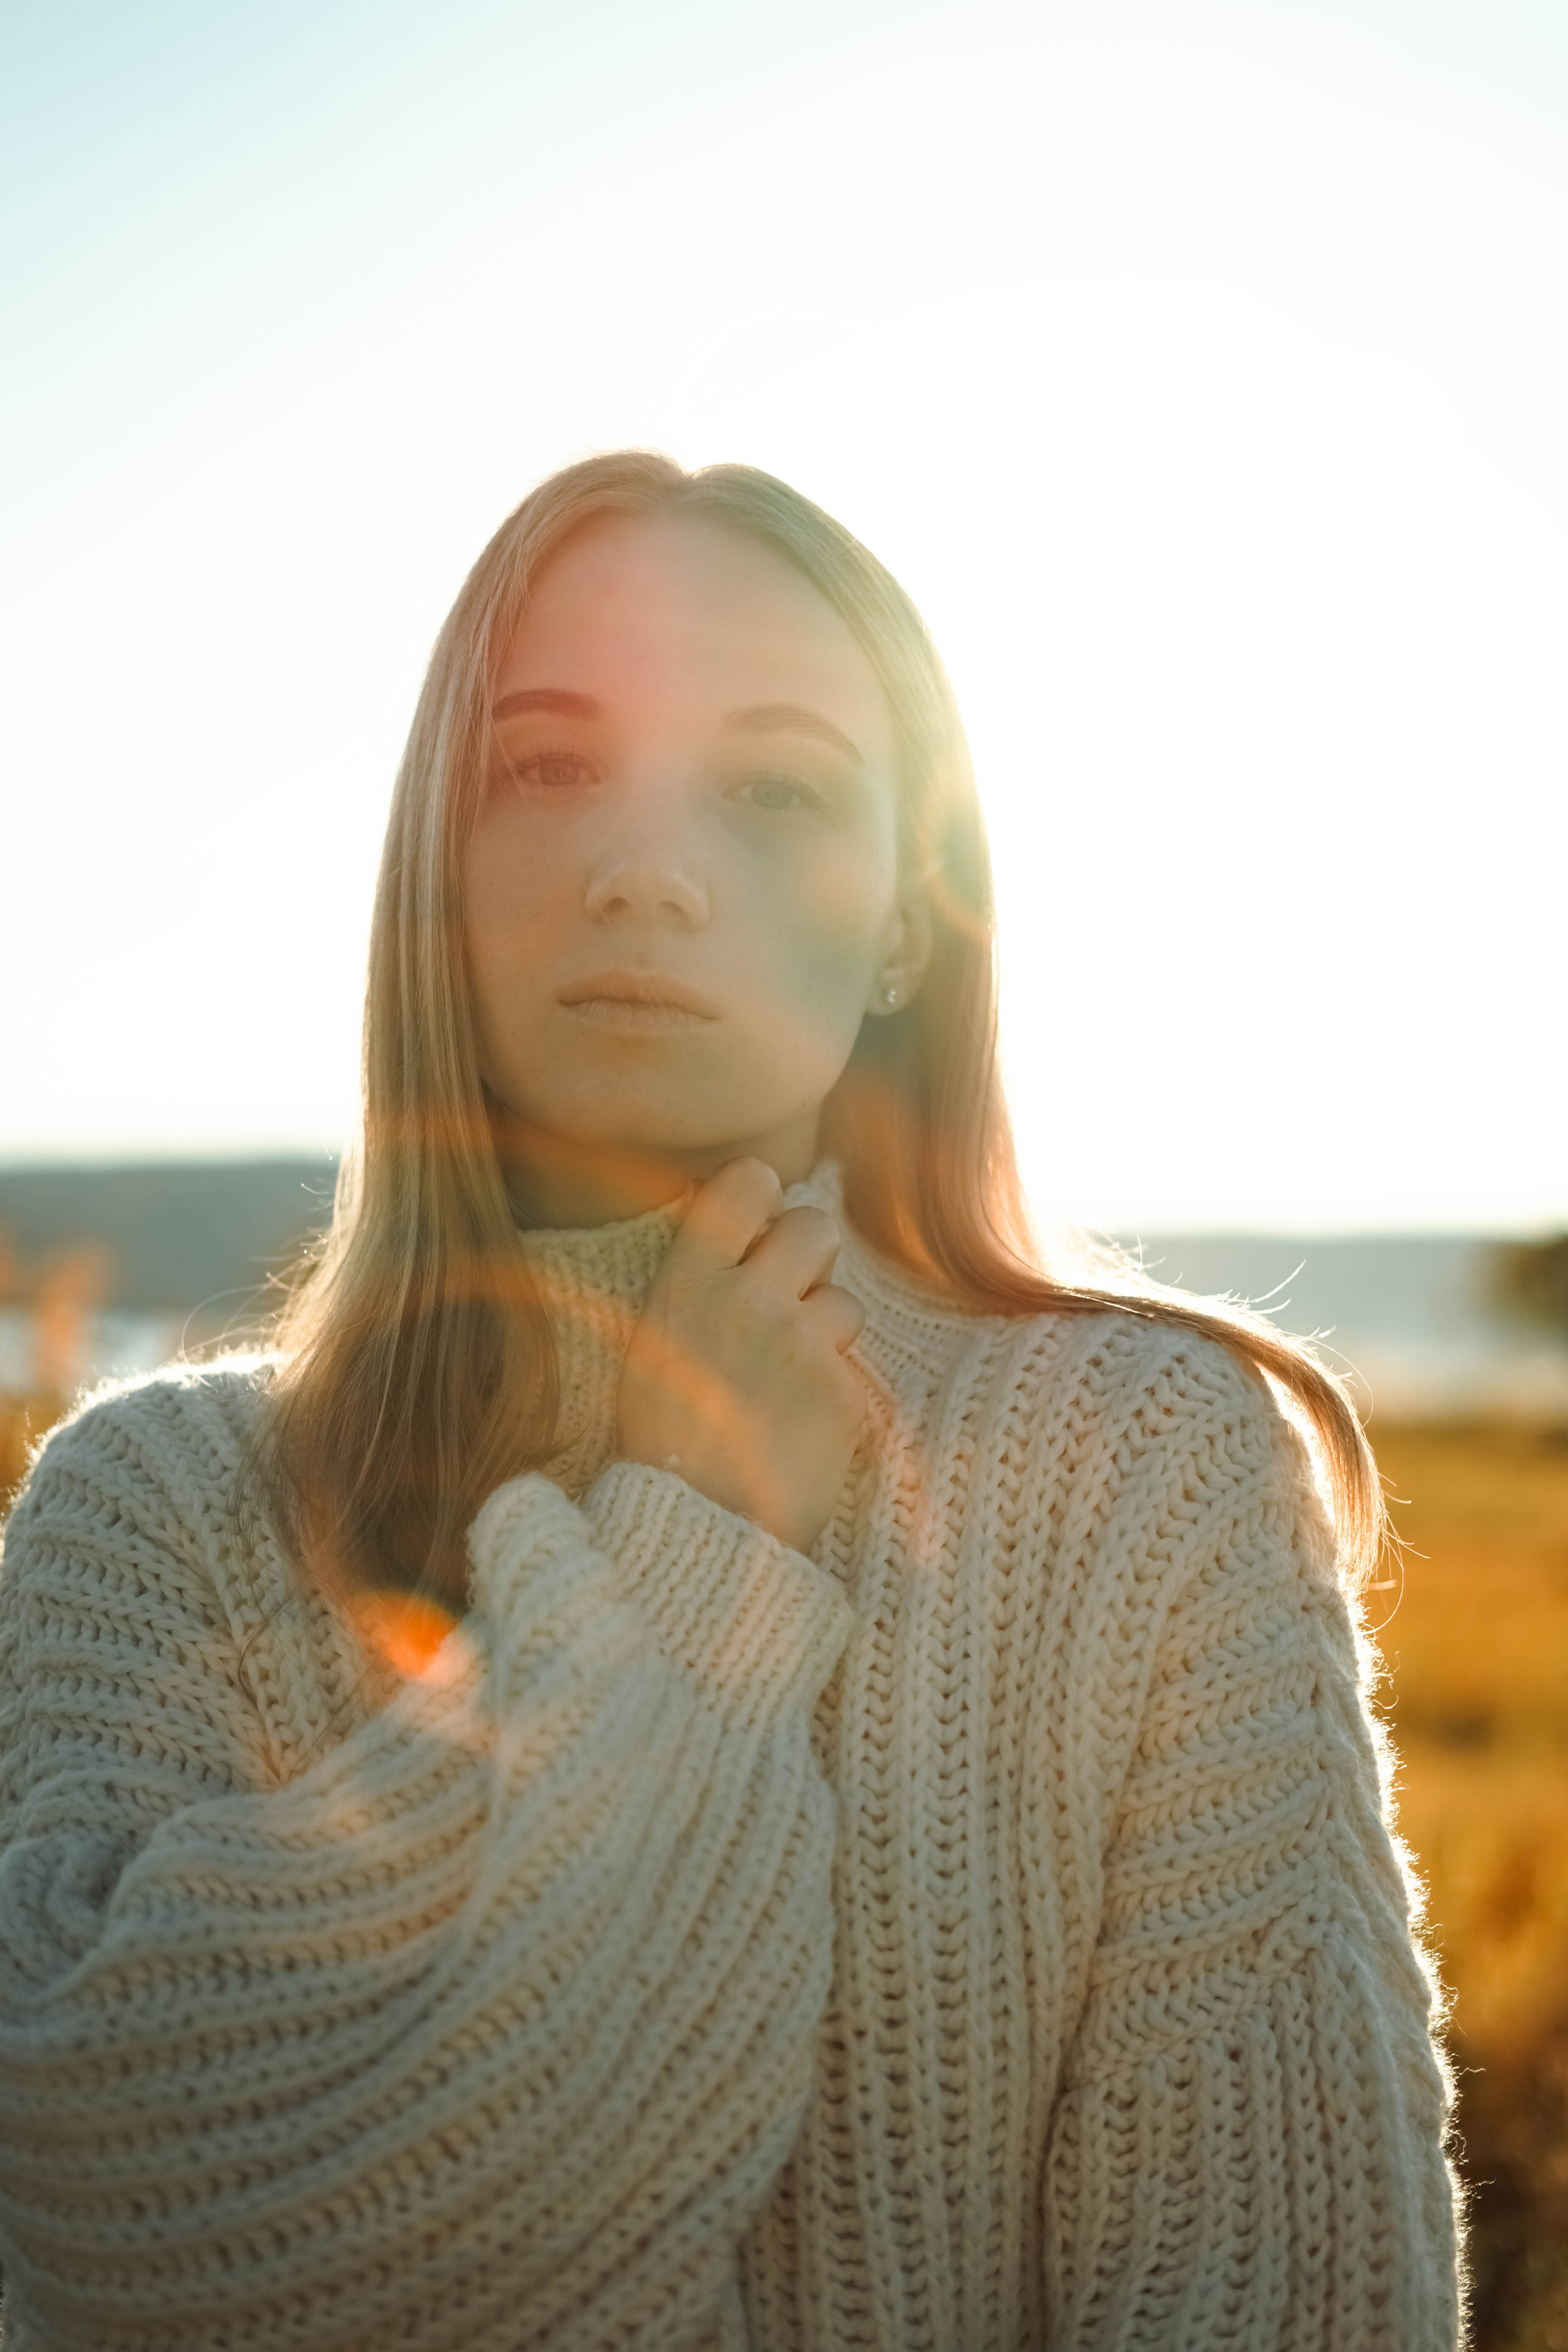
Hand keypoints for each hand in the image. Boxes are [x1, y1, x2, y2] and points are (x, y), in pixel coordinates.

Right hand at [615, 1156, 868, 1554]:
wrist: (691, 1534)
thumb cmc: (660, 1443)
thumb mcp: (653, 1344)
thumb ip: (699, 1282)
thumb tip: (752, 1230)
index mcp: (688, 1282)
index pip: (749, 1181)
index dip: (762, 1200)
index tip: (757, 1227)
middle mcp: (747, 1300)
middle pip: (815, 1226)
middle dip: (808, 1259)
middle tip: (786, 1304)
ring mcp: (801, 1346)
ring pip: (844, 1300)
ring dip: (825, 1333)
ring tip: (785, 1383)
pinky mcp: (843, 1395)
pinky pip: (853, 1368)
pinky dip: (833, 1394)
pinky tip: (797, 1429)